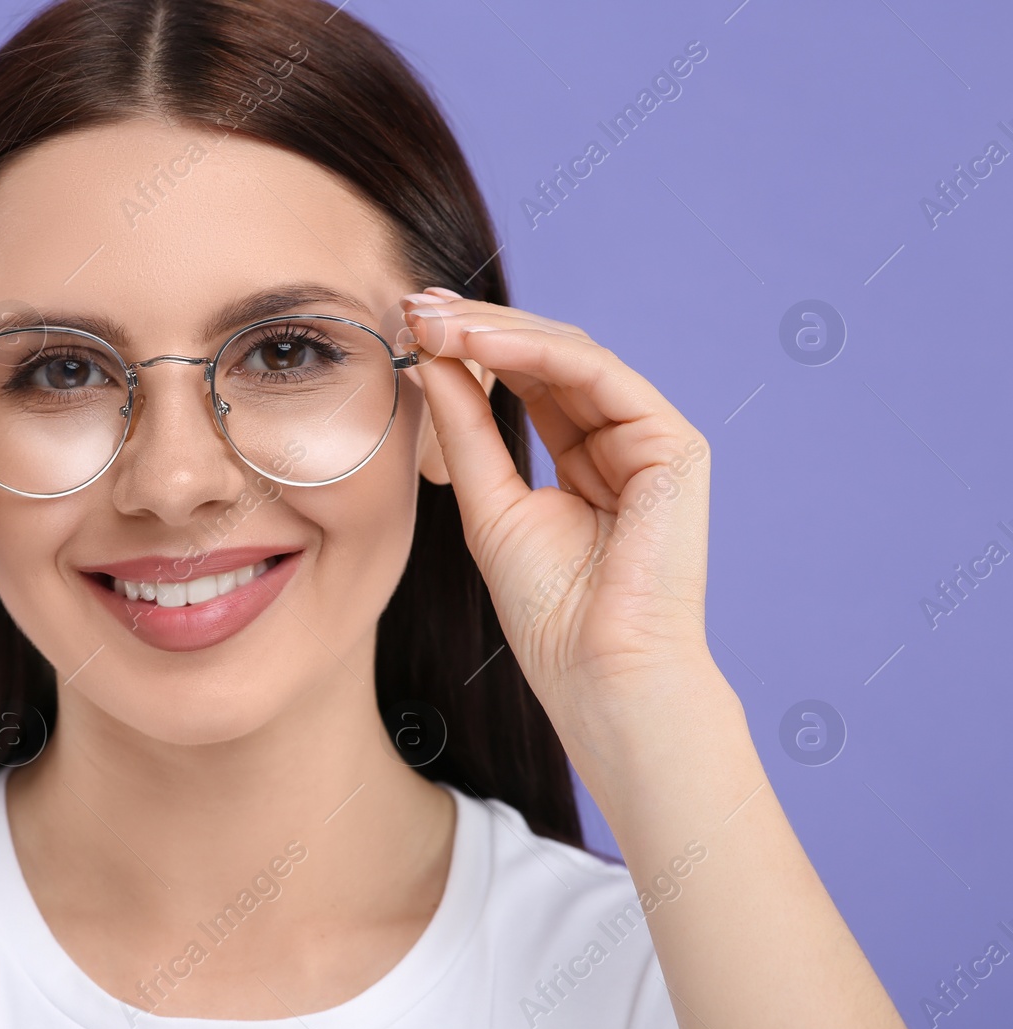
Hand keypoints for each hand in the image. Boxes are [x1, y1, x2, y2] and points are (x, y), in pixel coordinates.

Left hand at [400, 290, 716, 759]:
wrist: (598, 672)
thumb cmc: (548, 611)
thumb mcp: (487, 503)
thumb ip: (465, 429)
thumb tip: (433, 358)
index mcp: (583, 455)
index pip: (525, 380)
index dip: (469, 347)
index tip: (409, 323)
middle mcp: (620, 438)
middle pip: (546, 357)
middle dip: (477, 326)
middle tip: (414, 302)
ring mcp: (651, 438)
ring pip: (570, 354)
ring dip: (497, 330)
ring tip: (435, 320)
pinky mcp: (673, 444)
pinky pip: (599, 375)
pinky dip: (536, 353)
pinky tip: (480, 343)